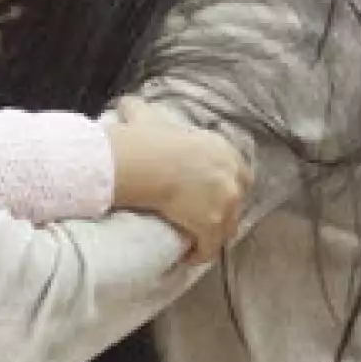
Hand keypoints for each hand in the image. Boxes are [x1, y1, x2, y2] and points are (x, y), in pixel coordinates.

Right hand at [107, 98, 250, 262]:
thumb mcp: (147, 117)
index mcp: (223, 149)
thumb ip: (141, 110)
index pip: (236, 171)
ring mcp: (226, 201)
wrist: (147, 163)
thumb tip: (125, 104)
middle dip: (222, 211)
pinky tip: (187, 257)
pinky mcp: (213, 225)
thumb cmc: (146, 139)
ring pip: (226, 227)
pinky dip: (200, 254)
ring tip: (194, 242)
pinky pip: (210, 247)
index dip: (223, 185)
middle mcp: (232, 174)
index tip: (207, 195)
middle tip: (201, 220)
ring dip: (212, 236)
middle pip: (236, 201)